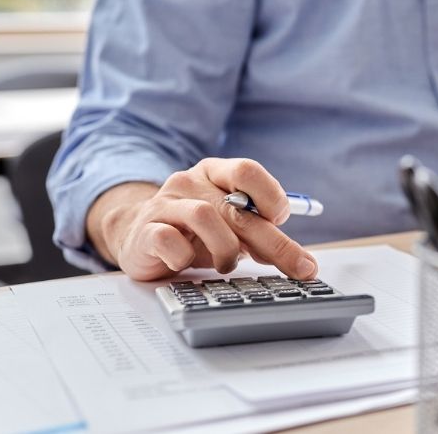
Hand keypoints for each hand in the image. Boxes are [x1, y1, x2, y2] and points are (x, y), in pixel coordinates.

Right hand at [86, 158, 317, 281]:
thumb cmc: (193, 232)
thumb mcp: (229, 226)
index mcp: (214, 172)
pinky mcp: (145, 230)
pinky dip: (184, 256)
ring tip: (227, 264)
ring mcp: (165, 205)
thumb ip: (258, 232)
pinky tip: (186, 262)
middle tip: (299, 266)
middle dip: (272, 241)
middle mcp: (189, 182)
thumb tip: (296, 257)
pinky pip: (168, 240)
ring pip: (204, 218)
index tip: (281, 220)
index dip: (270, 195)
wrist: (139, 237)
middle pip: (236, 208)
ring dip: (226, 249)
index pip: (246, 171)